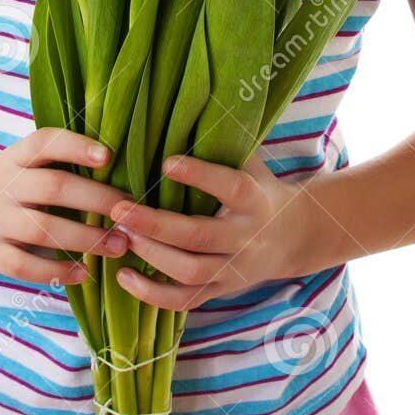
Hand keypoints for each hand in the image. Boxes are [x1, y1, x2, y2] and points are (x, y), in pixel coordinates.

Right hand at [0, 127, 133, 283]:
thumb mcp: (17, 163)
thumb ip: (53, 164)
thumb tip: (114, 168)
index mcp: (14, 160)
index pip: (44, 144)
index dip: (75, 146)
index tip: (107, 156)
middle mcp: (5, 186)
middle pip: (53, 187)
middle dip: (96, 199)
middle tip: (130, 211)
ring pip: (42, 229)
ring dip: (84, 238)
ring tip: (118, 245)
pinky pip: (24, 265)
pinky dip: (56, 271)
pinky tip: (82, 272)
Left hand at [107, 151, 313, 309]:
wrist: (295, 236)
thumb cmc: (258, 188)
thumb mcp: (250, 164)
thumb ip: (220, 146)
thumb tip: (177, 113)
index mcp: (254, 200)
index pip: (229, 188)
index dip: (199, 176)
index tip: (166, 163)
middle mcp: (246, 237)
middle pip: (199, 236)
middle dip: (155, 224)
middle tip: (118, 208)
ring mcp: (234, 269)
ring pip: (190, 270)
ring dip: (150, 255)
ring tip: (119, 234)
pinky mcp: (221, 291)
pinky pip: (185, 301)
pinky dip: (152, 295)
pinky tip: (123, 276)